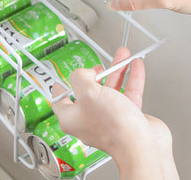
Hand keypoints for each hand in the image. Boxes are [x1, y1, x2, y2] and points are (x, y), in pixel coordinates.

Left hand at [52, 47, 178, 178]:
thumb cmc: (114, 128)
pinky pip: (128, 93)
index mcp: (72, 117)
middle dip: (96, 73)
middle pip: (88, 90)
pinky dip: (132, 78)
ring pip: (110, 89)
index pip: (60, 99)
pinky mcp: (127, 117)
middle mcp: (88, 118)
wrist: (143, 147)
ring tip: (122, 56)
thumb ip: (80, 77)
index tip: (63, 76)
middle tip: (98, 65)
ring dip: (117, 70)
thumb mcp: (88, 93)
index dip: (62, 84)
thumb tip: (84, 73)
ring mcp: (108, 118)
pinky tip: (135, 66)